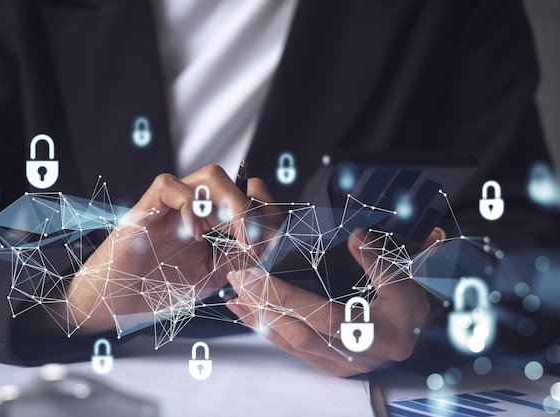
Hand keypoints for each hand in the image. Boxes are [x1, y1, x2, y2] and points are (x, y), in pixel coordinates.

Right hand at [65, 165, 277, 333]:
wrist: (115, 305)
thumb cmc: (158, 289)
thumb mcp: (213, 276)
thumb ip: (240, 256)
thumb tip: (269, 240)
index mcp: (212, 220)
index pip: (249, 194)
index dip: (265, 213)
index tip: (266, 245)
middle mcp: (195, 207)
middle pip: (235, 182)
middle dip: (254, 211)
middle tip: (255, 244)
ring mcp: (170, 206)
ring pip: (210, 176)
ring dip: (233, 203)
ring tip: (236, 236)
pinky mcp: (146, 209)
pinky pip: (170, 185)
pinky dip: (189, 205)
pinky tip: (195, 235)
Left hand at [225, 227, 444, 376]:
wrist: (421, 337)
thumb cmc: (413, 309)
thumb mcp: (407, 281)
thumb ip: (379, 260)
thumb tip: (356, 237)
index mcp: (377, 335)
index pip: (322, 316)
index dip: (285, 296)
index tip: (254, 274)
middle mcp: (356, 357)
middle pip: (299, 334)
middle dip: (263, 306)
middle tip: (237, 280)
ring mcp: (342, 366)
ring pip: (291, 344)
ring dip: (259, 319)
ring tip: (234, 297)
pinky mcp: (330, 366)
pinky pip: (293, 350)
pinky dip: (268, 330)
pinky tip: (250, 315)